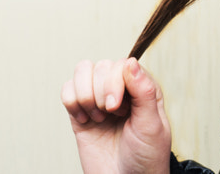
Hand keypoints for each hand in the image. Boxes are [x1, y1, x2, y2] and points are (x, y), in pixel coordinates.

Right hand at [61, 58, 172, 173]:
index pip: (122, 64)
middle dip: (100, 91)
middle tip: (109, 115)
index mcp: (143, 88)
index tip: (116, 108)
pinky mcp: (80, 113)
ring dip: (85, 95)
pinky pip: (67, 91)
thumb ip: (144, 92)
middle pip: (101, 66)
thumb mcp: (152, 125)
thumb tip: (131, 62)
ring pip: (82, 71)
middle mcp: (121, 89)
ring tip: (98, 117)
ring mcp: (99, 100)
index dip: (114, 82)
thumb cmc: (146, 156)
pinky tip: (84, 121)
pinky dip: (71, 103)